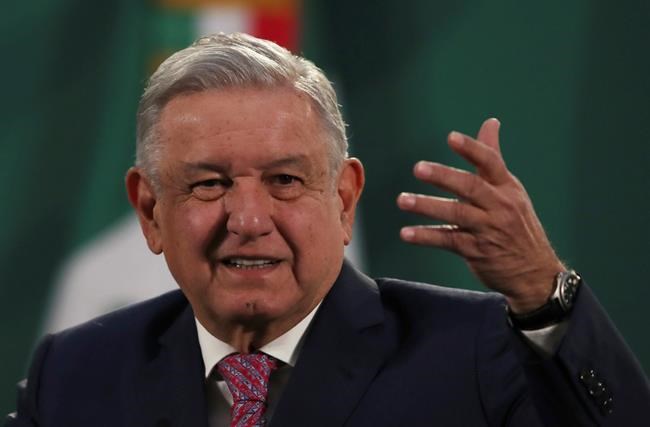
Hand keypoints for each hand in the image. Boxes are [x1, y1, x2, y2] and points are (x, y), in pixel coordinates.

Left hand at [396, 118, 564, 312]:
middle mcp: (500, 206)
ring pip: (456, 213)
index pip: (490, 162)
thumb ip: (492, 158)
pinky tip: (406, 233)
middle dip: (443, 176)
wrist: (535, 273)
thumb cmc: (517, 225)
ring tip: (402, 200)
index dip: (471, 148)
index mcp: (508, 188)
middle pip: (470, 186)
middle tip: (418, 168)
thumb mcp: (511, 191)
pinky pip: (448, 240)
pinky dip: (426, 237)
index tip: (451, 137)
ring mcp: (489, 229)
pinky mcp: (477, 251)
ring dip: (427, 206)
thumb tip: (490, 122)